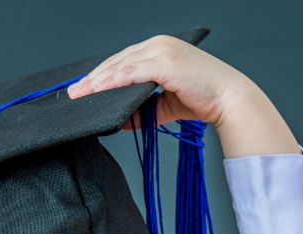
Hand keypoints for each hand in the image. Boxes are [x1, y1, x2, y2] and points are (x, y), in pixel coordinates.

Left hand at [68, 36, 299, 158]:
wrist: (229, 100)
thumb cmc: (203, 99)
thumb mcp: (165, 105)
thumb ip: (143, 109)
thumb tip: (121, 120)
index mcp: (160, 49)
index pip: (123, 60)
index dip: (101, 75)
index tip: (84, 88)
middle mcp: (159, 44)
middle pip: (117, 60)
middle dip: (93, 78)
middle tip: (73, 93)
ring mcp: (162, 51)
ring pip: (120, 65)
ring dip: (97, 82)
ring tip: (80, 95)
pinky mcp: (165, 63)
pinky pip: (131, 73)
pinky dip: (113, 83)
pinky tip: (99, 92)